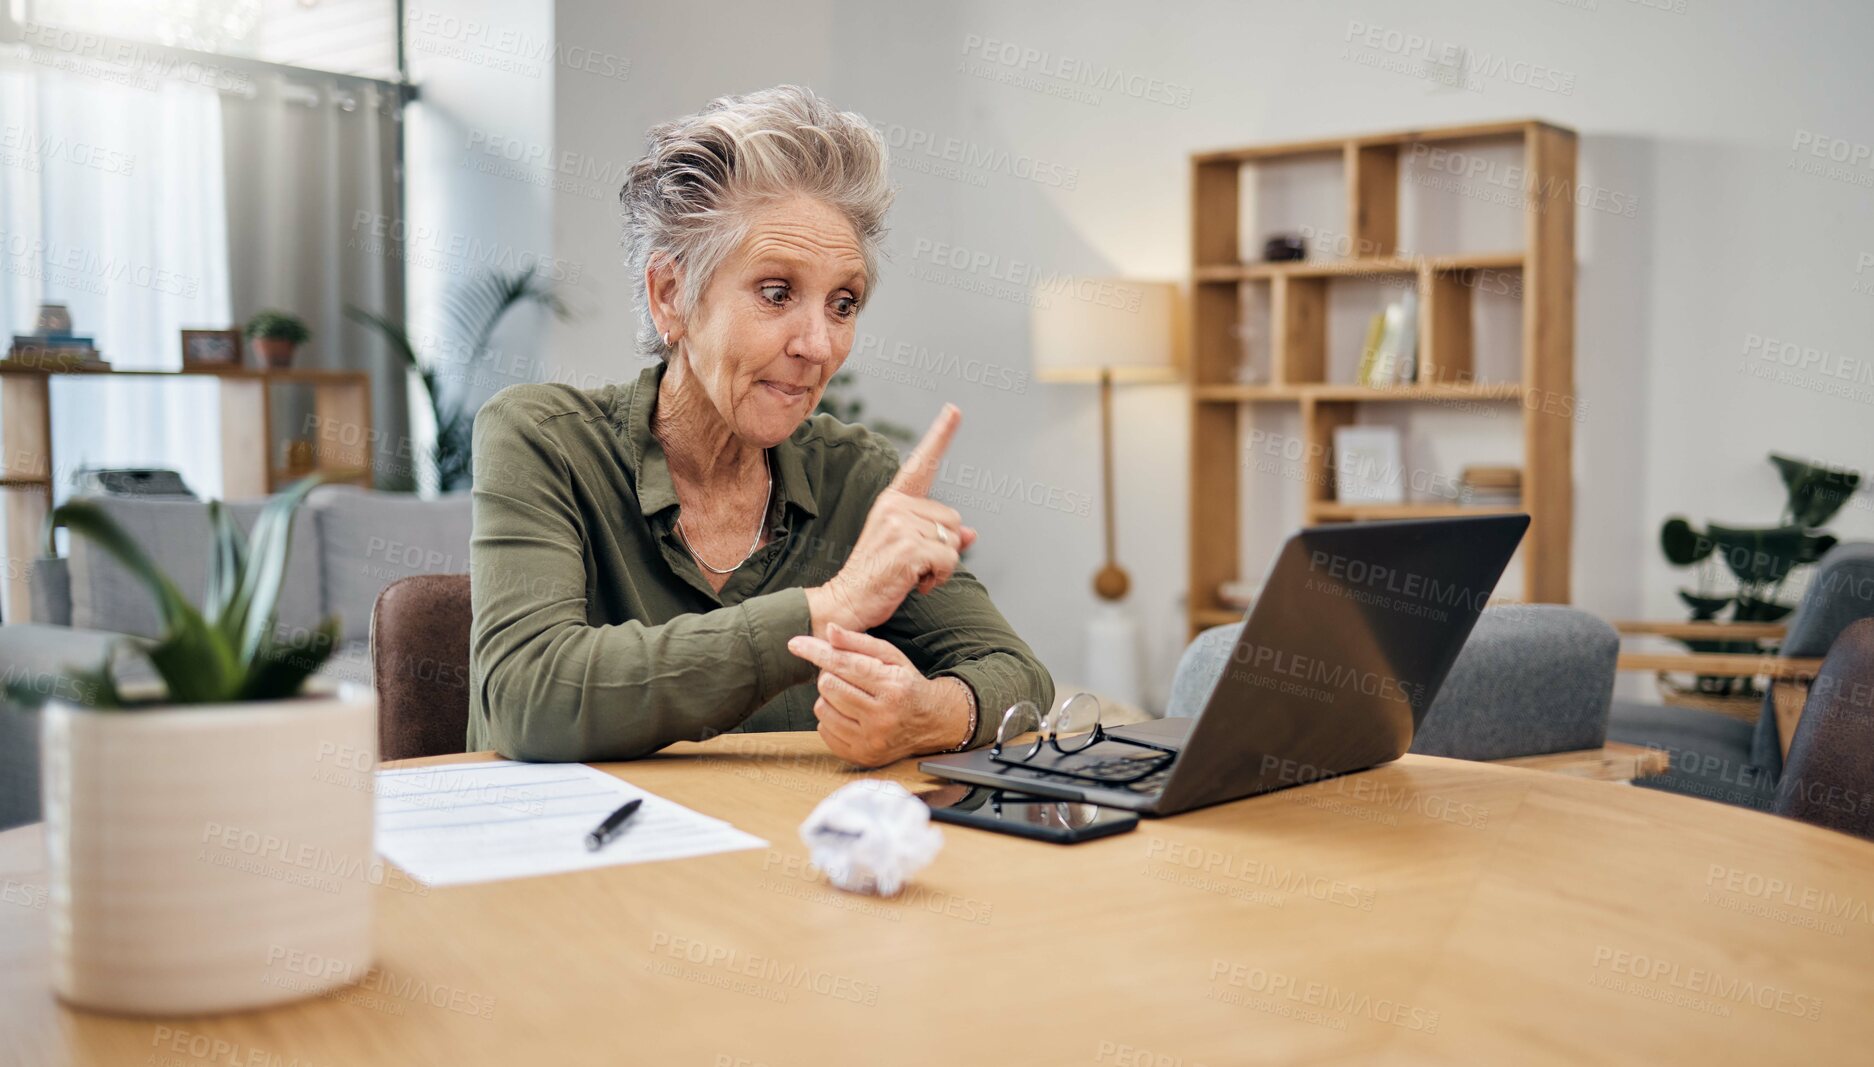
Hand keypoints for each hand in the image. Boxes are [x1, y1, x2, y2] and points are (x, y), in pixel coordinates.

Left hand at [786, 623, 970, 766]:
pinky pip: (824, 731)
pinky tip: (849, 715)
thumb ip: (858, 642)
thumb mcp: (891, 657)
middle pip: (829, 686)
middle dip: (831, 676)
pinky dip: (831, 719)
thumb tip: (829, 630)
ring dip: (829, 698)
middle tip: (846, 677)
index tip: (795, 644)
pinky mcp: (862, 757)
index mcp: (893, 687)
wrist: (931, 722)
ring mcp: (872, 741)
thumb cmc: (907, 684)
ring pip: (822, 709)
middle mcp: (883, 717)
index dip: (817, 652)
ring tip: (850, 696)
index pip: (845, 665)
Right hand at [806, 404, 978, 635]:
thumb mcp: (908, 549)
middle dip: (943, 547)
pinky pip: (949, 559)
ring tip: (910, 573)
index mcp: (892, 501)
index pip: (921, 465)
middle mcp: (895, 506)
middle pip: (952, 519)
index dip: (940, 436)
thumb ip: (939, 537)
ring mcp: (901, 525)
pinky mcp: (908, 548)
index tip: (954, 409)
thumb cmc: (877, 575)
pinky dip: (938, 577)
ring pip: (953, 541)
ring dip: (941, 566)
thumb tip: (970, 533)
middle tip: (913, 564)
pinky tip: (914, 583)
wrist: (846, 599)